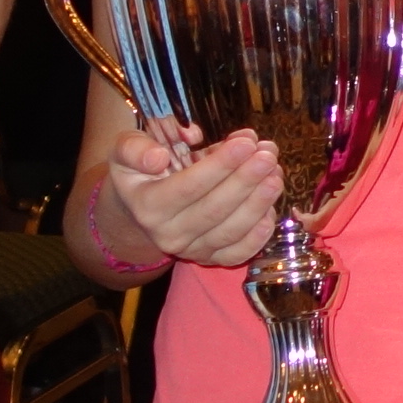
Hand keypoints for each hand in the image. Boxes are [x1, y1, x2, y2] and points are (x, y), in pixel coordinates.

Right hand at [93, 128, 279, 270]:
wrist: (138, 209)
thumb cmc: (140, 171)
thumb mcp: (126, 150)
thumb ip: (136, 148)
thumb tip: (159, 158)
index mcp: (148, 205)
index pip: (188, 187)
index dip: (220, 165)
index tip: (246, 143)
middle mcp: (168, 234)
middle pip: (215, 209)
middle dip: (246, 180)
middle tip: (268, 154)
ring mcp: (190, 250)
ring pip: (231, 231)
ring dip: (259, 202)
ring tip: (276, 173)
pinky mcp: (209, 259)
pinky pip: (238, 252)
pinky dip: (258, 235)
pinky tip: (271, 209)